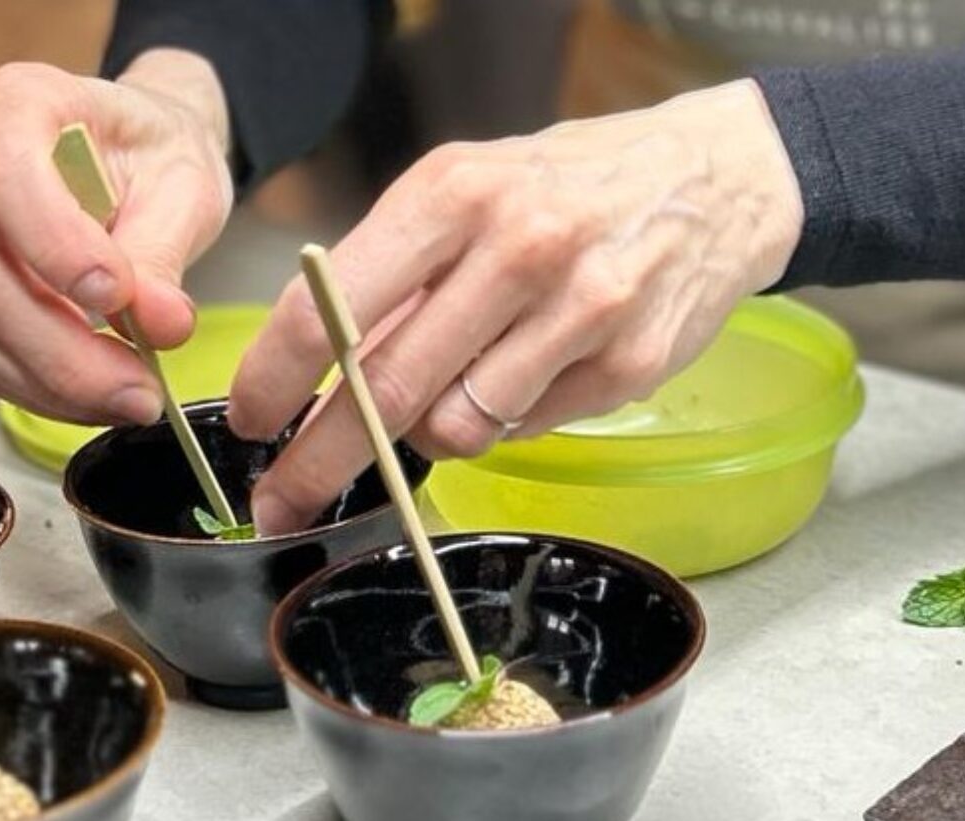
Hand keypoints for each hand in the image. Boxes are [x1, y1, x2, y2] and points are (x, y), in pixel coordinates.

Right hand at [0, 50, 231, 424]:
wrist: (139, 156)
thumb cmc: (157, 154)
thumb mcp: (185, 187)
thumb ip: (165, 254)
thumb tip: (159, 326)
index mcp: (17, 100)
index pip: (6, 177)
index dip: (56, 249)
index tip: (118, 300)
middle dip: (66, 351)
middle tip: (141, 392)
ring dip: (48, 383)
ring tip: (126, 400)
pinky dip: (31, 387)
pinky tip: (91, 396)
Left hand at [230, 79, 803, 533]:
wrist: (711, 180)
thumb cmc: (569, 187)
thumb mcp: (468, 190)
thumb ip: (395, 276)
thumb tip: (318, 376)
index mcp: (456, 193)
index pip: (334, 303)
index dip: (278, 377)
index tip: (253, 420)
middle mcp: (519, 248)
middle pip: (388, 389)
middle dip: (321, 459)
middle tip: (286, 496)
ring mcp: (581, 311)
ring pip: (457, 427)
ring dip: (433, 430)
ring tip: (459, 383)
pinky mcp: (627, 366)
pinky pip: (526, 430)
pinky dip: (508, 418)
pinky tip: (531, 369)